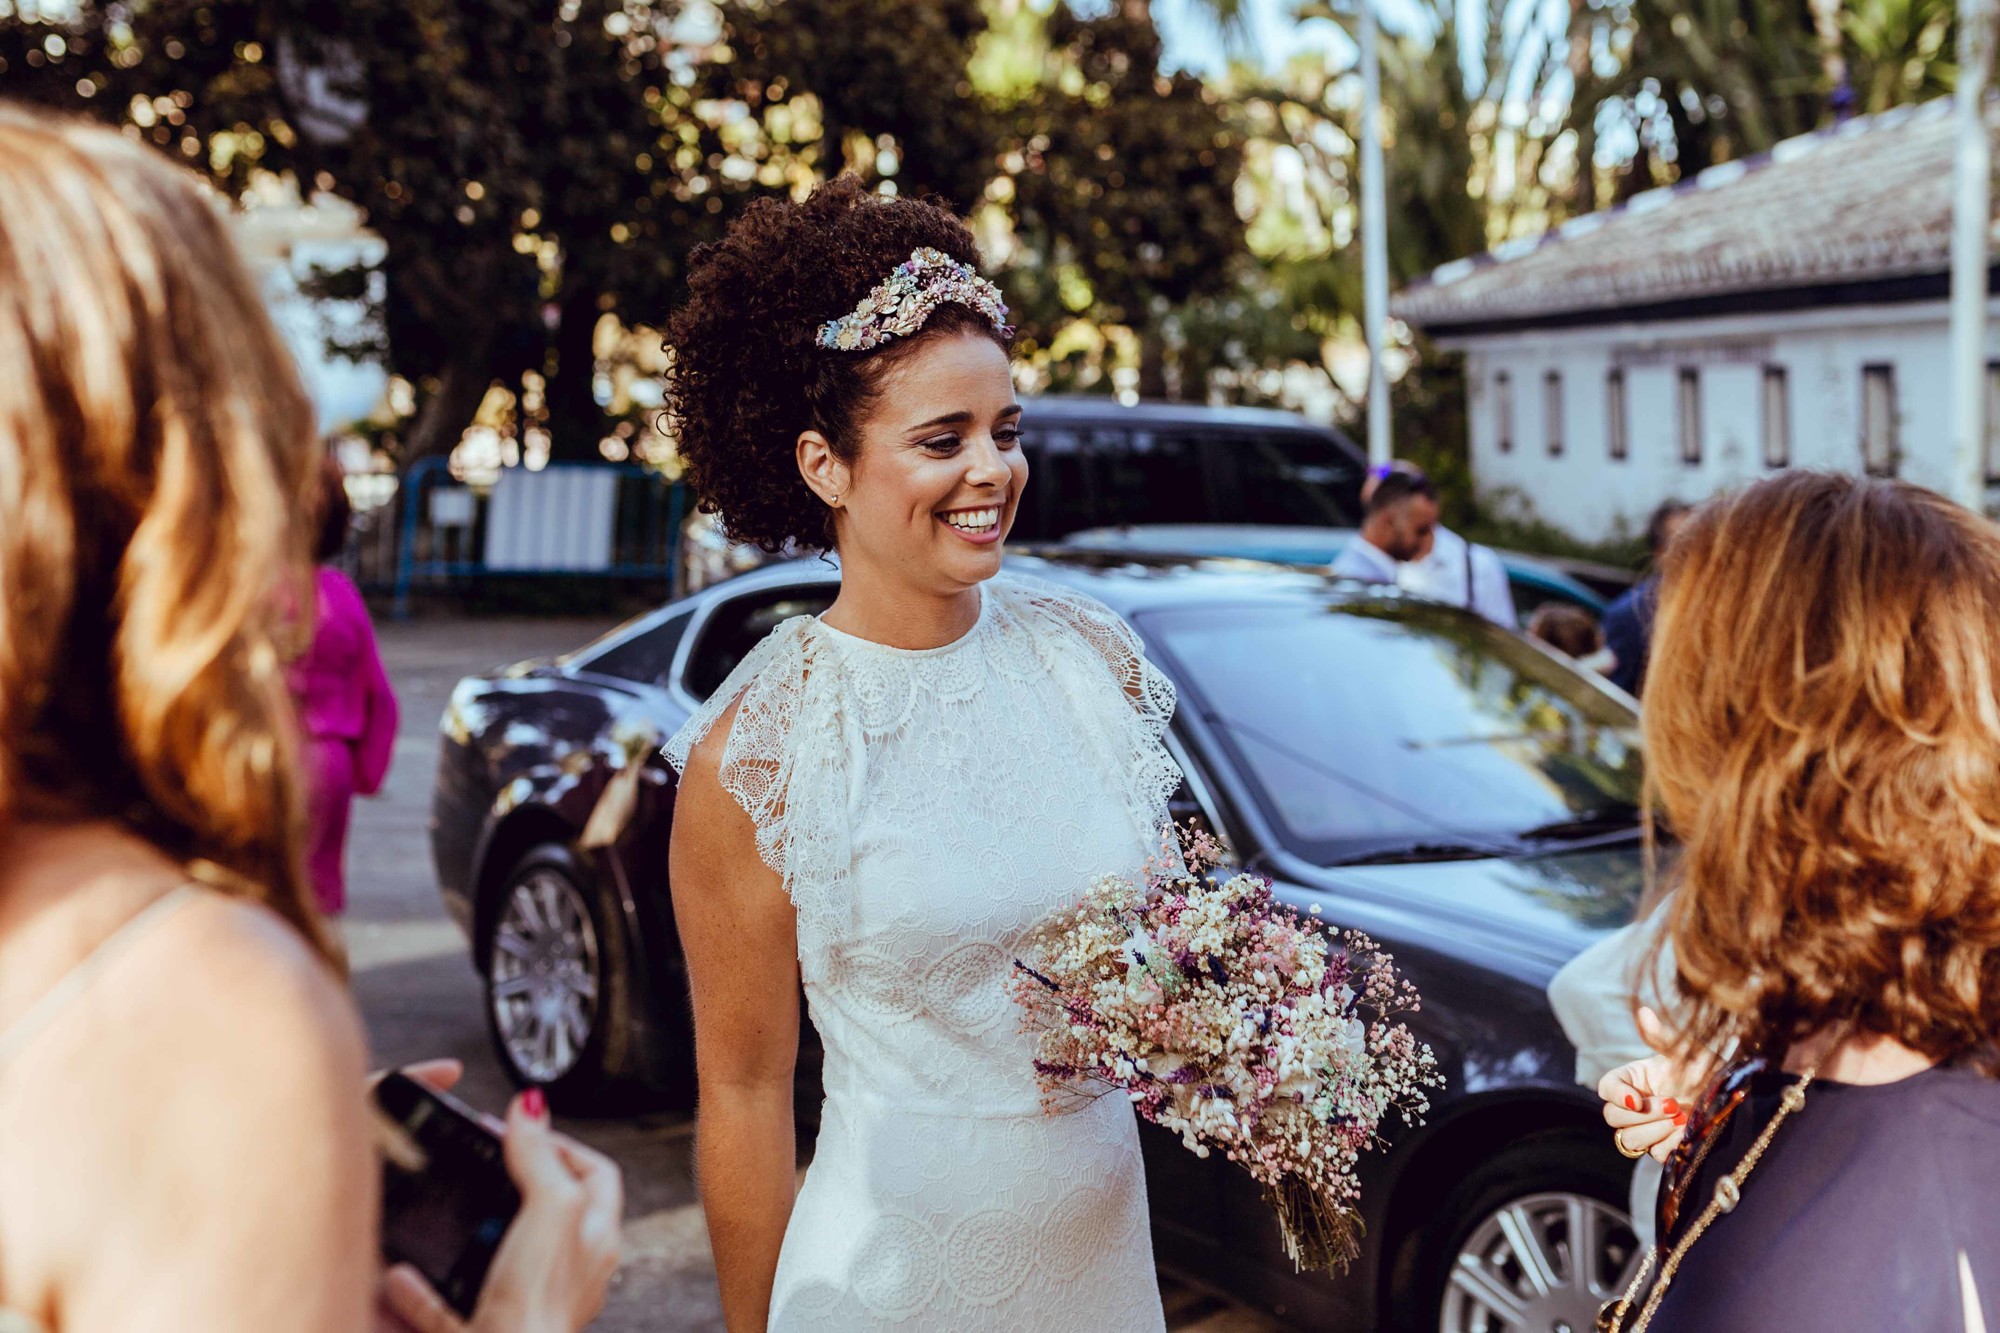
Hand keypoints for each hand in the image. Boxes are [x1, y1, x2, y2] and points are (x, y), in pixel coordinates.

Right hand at [378, 1089, 622, 1332]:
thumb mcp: (551, 1209)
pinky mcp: (485, 1331)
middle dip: (510, 1188)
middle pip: (546, 1215)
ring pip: (496, 1262)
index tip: (521, 1130)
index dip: (561, 1144)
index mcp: (595, 1240)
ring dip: (466, 1238)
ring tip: (446, 1214)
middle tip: (480, 1166)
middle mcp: (567, 1274)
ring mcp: (526, 1305)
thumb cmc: (540, 1302)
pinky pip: (448, 1310)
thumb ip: (540, 1157)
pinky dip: (421, 1292)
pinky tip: (402, 1276)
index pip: (596, 1174)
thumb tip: (533, 1105)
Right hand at [1597, 1007, 1700, 1163]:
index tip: (1637, 1100)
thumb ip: (1661, 1036)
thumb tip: (1643, 1011)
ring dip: (1654, 1131)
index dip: (1616, 1096)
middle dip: (1642, 1115)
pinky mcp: (1663, 1145)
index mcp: (1632, 1078)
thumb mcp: (1685, 1051)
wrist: (1731, 1093)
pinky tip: (1686, 1133)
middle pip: (1613, 1117)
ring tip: (1681, 1118)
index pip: (1606, 1088)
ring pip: (1630, 1139)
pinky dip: (1669, 1145)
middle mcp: (1635, 1104)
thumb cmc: (1706, 1066)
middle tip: (1673, 1105)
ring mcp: (1647, 1127)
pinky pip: (1654, 1153)